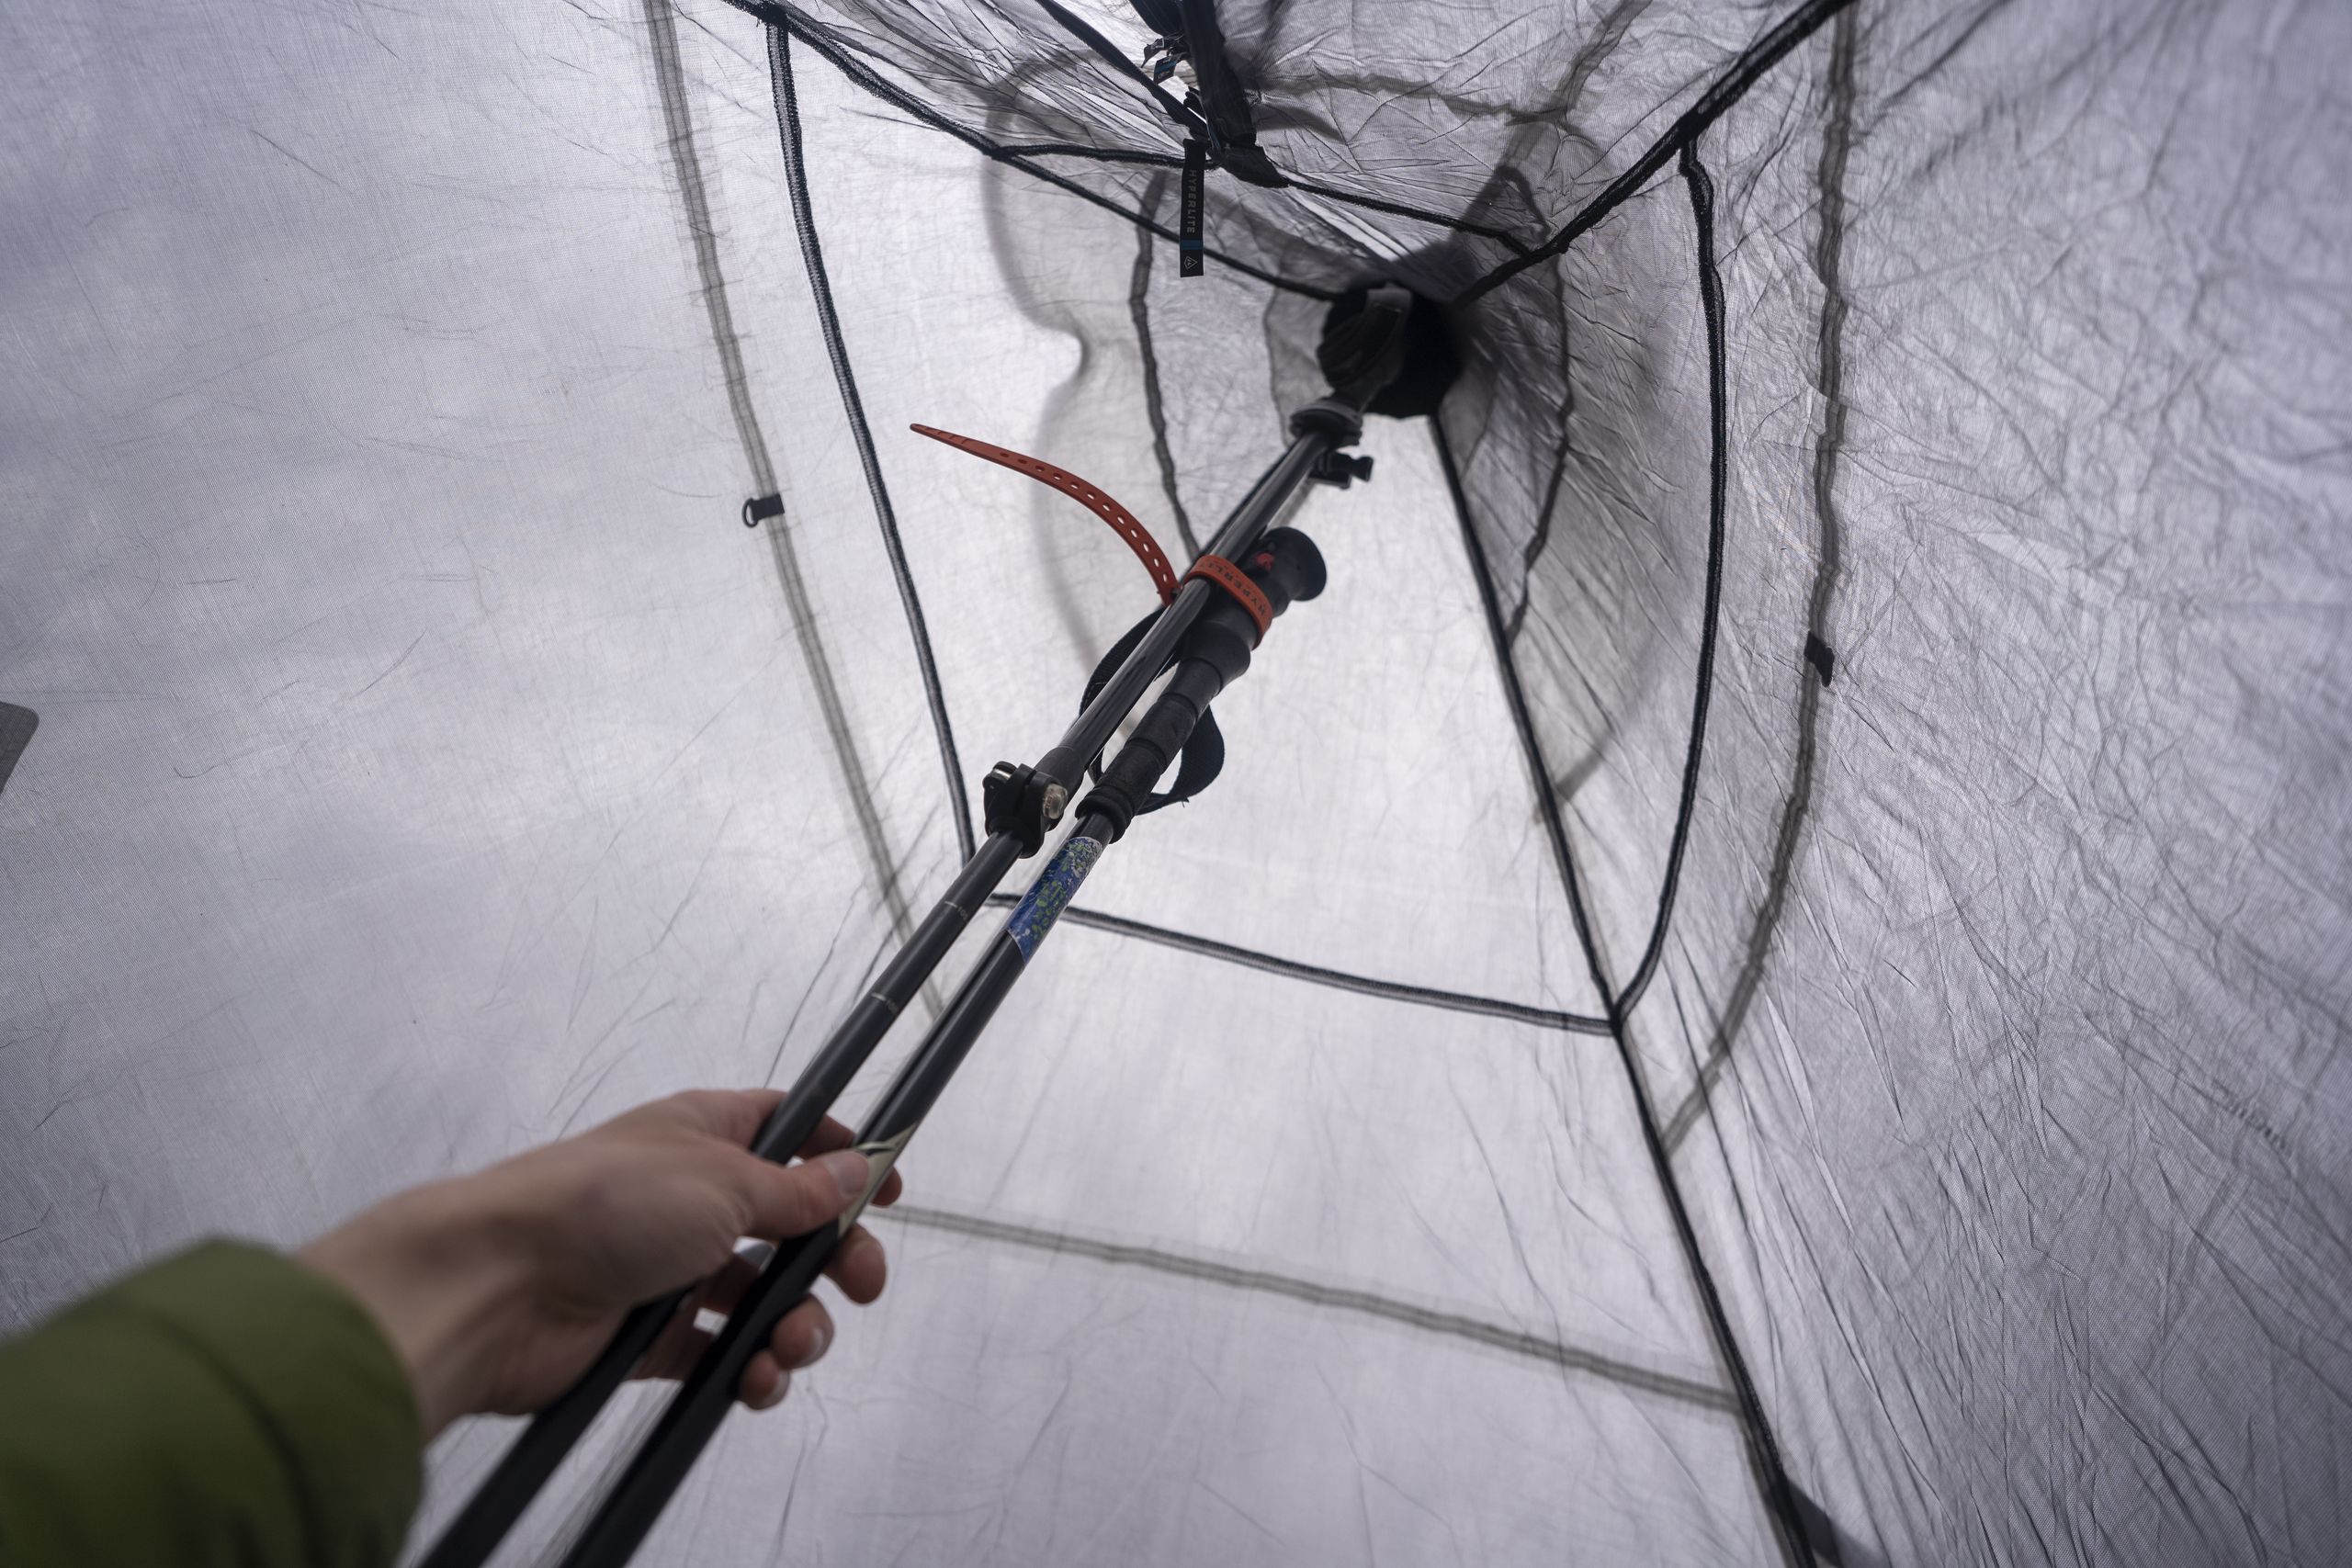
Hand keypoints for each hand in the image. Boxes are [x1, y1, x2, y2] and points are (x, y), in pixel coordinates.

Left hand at [300, 1089, 900, 1435]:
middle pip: (789, 1227)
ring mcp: (670, 1269)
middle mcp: (691, 1198)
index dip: (841, 1157)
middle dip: (834, 1259)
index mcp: (705, 1135)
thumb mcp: (723, 1180)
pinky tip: (755, 1382)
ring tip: (789, 1348)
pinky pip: (719, 1355)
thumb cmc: (605, 1203)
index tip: (889, 1191)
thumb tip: (854, 1173)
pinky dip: (746, 1372)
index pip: (789, 1131)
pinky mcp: (650, 1338)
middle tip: (862, 1286)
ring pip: (760, 1299)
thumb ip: (797, 1189)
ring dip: (794, 1327)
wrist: (498, 1285)